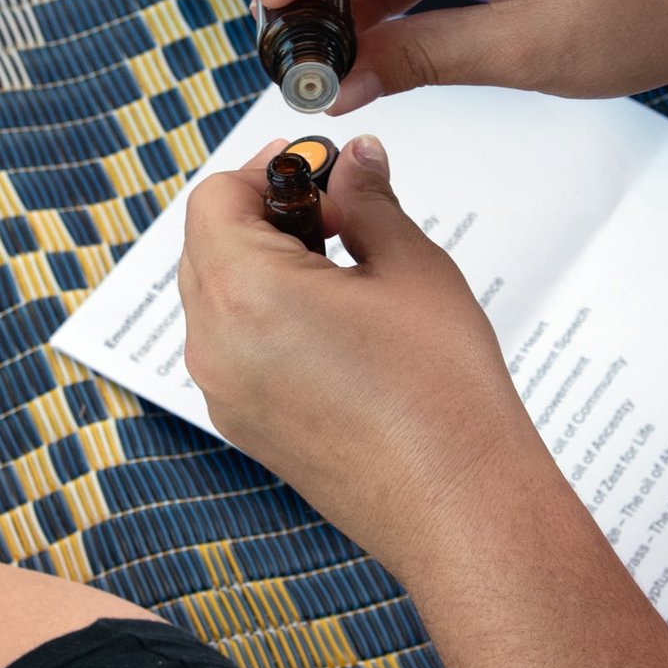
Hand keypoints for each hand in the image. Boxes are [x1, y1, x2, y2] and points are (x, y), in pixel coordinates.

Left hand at [177, 132, 547, 569]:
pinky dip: (264, 313)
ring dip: (264, 263)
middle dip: (265, 213)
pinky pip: (231, 344)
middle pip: (207, 243)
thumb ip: (369, 201)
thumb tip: (356, 160)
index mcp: (245, 293)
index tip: (320, 168)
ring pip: (216, 295)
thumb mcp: (411, 269)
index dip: (267, 169)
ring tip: (345, 265)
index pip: (216, 198)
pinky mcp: (243, 425)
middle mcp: (214, 345)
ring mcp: (222, 392)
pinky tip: (335, 318)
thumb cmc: (443, 394)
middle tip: (340, 210)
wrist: (461, 506)